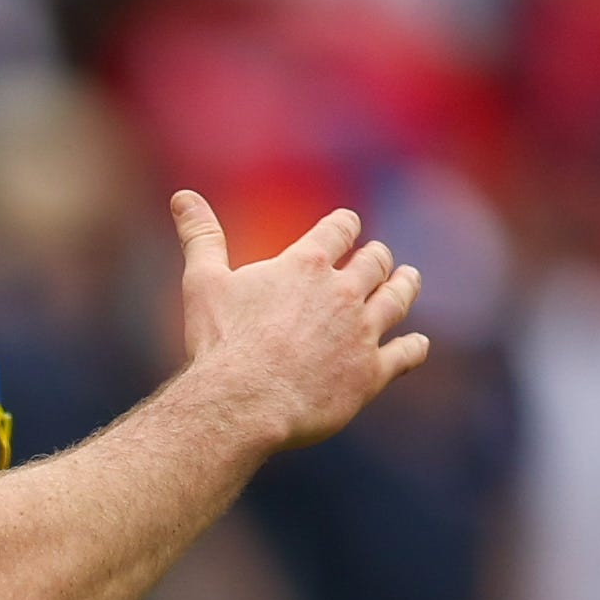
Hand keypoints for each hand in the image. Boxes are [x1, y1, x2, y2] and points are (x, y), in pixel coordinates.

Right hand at [170, 192, 430, 453]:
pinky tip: (417, 344)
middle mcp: (343, 292)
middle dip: (376, 258)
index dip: (344, 226)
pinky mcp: (370, 373)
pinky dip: (413, 346)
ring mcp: (361, 332)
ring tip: (408, 280)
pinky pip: (405, 353)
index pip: (341, 228)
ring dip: (405, 286)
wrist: (241, 403)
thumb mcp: (203, 283)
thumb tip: (181, 196)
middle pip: (375, 261)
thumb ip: (201, 237)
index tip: (346, 227)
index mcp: (307, 264)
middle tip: (377, 260)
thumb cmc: (219, 343)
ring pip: (398, 298)